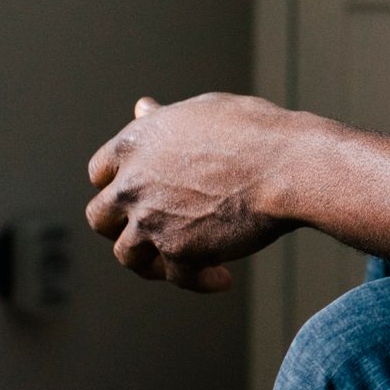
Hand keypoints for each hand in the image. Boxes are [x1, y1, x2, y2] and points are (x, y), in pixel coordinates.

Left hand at [85, 93, 309, 293]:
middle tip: (149, 231)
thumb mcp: (203, 111)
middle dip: (120, 227)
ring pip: (128, 255)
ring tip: (182, 263)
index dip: (116, 183)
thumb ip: (165, 119)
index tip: (137, 192)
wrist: (288, 166)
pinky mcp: (178, 252)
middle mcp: (133, 183)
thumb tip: (141, 107)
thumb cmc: (256, 132)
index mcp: (135, 142)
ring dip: (152, 262)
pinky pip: (178, 278)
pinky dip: (201, 281)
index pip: (101, 170)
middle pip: (100, 217)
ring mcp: (151, 220)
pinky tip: (223, 278)